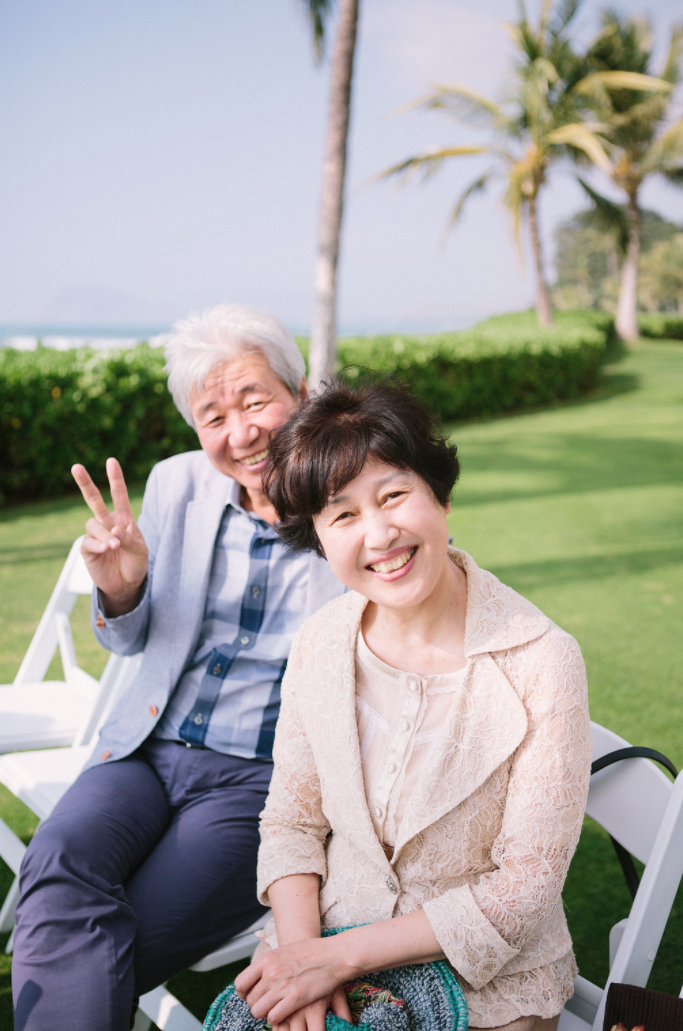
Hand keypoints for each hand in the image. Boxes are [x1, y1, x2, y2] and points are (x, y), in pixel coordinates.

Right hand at [72, 457, 147, 614]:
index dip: (116, 479)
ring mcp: (96, 535)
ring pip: (93, 524)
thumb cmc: (136, 564)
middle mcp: (107, 523)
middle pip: (94, 500)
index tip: (111, 461)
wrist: (127, 584)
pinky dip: (98, 544)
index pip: (119, 495)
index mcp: (123, 519)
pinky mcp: (88, 549)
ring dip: (104, 533)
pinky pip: (88, 542)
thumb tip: (116, 528)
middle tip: (76, 467)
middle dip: (85, 483)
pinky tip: (107, 549)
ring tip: (115, 546)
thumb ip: (130, 538)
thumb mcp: (141, 550)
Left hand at [235, 938, 352, 1029]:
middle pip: (250, 1000)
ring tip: (276, 1009)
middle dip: (258, 1005)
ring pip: (258, 1011)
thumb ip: (270, 964)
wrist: (334, 955)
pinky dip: (276, 1018)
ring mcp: (282, 985)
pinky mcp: (295, 998)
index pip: (241, 983)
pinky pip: (273, 1017)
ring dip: (266, 1013)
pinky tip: (284, 1013)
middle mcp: (271, 972)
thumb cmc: (312, 952)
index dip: (244, 993)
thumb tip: (259, 976)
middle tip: (269, 1004)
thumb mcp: (285, 951)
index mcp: (267, 959)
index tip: (251, 996)